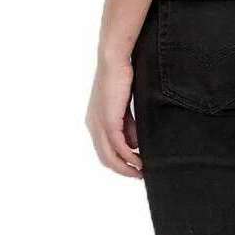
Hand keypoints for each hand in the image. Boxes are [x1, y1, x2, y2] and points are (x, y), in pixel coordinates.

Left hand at [85, 58, 142, 178]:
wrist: (115, 60)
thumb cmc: (121, 77)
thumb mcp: (125, 106)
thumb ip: (128, 125)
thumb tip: (134, 144)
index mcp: (95, 121)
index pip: (105, 150)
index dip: (119, 162)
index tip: (136, 166)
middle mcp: (93, 125)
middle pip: (105, 158)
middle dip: (123, 170)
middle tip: (139, 175)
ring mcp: (99, 124)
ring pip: (110, 156)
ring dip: (126, 168)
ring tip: (141, 172)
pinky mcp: (108, 121)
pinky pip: (118, 146)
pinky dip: (128, 157)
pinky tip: (139, 161)